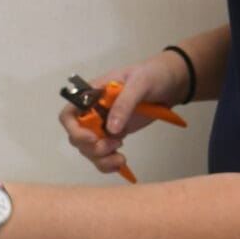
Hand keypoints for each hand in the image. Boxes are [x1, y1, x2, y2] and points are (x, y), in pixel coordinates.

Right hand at [59, 48, 190, 175]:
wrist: (170, 84)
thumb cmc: (153, 75)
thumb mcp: (140, 83)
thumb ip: (124, 103)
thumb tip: (111, 130)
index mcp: (93, 94)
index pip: (69, 114)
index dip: (74, 130)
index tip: (93, 138)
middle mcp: (93, 111)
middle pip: (77, 137)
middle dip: (92, 148)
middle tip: (115, 145)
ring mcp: (103, 125)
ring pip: (89, 150)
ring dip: (101, 159)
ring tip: (121, 160)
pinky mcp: (115, 135)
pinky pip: (103, 154)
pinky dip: (108, 163)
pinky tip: (121, 163)